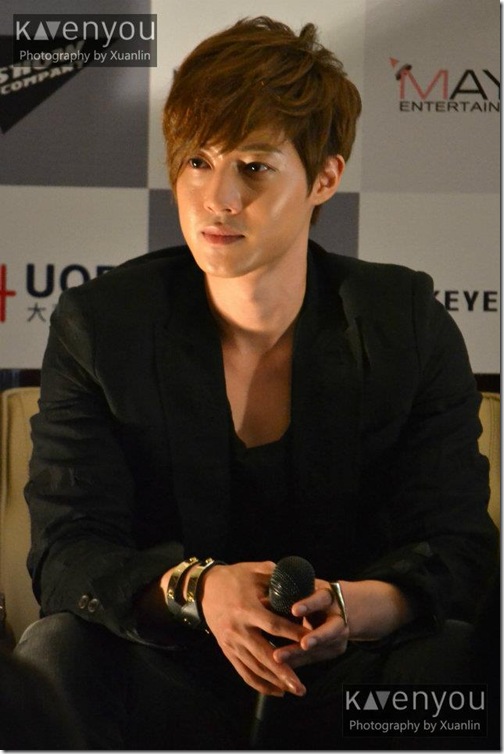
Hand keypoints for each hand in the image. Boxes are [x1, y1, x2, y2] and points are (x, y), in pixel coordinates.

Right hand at [200, 561, 307, 696]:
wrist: (205, 588)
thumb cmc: (235, 578)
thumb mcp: (255, 571)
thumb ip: (277, 577)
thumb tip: (300, 582)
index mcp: (247, 608)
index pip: (273, 625)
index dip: (292, 634)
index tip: (310, 641)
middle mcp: (238, 629)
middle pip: (264, 655)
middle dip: (284, 672)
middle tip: (301, 686)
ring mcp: (231, 643)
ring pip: (254, 668)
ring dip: (274, 681)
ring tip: (294, 689)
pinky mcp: (227, 651)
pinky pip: (244, 672)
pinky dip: (259, 684)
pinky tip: (276, 691)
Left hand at [272, 579, 348, 668]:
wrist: (342, 606)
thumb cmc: (313, 593)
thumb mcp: (306, 589)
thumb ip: (290, 594)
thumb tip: (260, 601)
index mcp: (330, 597)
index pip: (321, 599)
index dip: (309, 605)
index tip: (294, 610)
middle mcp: (339, 618)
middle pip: (329, 631)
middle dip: (314, 638)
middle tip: (297, 646)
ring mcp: (340, 636)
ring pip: (319, 649)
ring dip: (297, 655)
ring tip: (278, 658)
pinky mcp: (335, 650)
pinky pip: (313, 658)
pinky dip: (295, 662)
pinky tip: (278, 667)